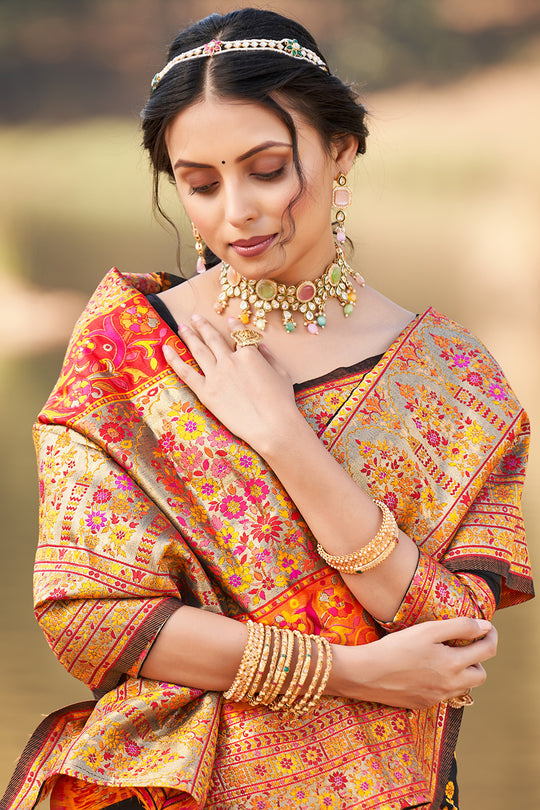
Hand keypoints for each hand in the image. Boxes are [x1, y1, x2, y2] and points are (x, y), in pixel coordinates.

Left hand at [163, 315, 300, 452]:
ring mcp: (216, 375)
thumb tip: (260, 345)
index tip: (229, 320)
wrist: (272, 425)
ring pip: (198, 349)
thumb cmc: (282, 402)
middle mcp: (230, 360)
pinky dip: (174, 359)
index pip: (239, 335)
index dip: (233, 325)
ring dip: (188, 335)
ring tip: (181, 326)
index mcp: (250, 355)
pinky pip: (186, 372)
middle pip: (213, 338)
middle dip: (203, 325)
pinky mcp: (206, 392)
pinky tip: (166, 348)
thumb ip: (269, 356)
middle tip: (195, 317)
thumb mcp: (282, 373)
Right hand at [330, 617, 497, 709]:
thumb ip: (460, 627)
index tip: (486, 626)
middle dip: (477, 658)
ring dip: (462, 671)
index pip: (487, 651)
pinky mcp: (423, 704)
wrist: (367, 674)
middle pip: (480, 675)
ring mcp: (437, 698)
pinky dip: (443, 681)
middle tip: (463, 644)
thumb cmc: (396, 648)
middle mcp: (450, 686)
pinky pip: (444, 694)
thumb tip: (484, 626)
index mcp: (454, 665)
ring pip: (463, 687)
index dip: (490, 635)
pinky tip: (426, 670)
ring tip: (444, 656)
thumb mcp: (428, 630)